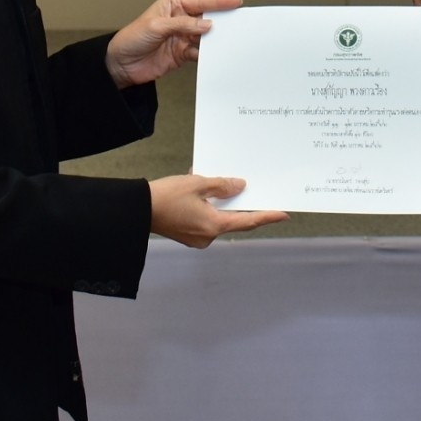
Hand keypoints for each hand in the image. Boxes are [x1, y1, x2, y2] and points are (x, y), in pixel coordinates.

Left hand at [105, 0, 240, 88]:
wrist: (120, 65)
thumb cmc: (132, 38)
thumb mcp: (157, 27)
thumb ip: (183, 25)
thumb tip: (207, 25)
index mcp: (173, 6)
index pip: (201, 3)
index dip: (219, 2)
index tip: (235, 1)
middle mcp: (180, 20)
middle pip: (206, 19)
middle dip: (221, 21)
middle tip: (238, 23)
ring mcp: (182, 38)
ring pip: (204, 37)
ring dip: (214, 39)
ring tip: (229, 40)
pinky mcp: (182, 54)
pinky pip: (199, 53)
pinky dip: (206, 55)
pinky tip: (214, 55)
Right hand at [149, 175, 286, 247]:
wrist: (137, 209)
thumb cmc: (167, 196)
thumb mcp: (198, 184)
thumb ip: (222, 185)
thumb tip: (240, 187)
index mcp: (214, 225)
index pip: (248, 221)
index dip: (267, 216)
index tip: (284, 214)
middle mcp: (208, 236)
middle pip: (233, 220)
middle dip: (241, 205)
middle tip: (253, 191)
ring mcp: (197, 238)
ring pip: (217, 218)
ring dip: (220, 203)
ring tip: (220, 183)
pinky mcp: (186, 234)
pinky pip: (205, 219)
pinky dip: (208, 206)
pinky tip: (202, 190)